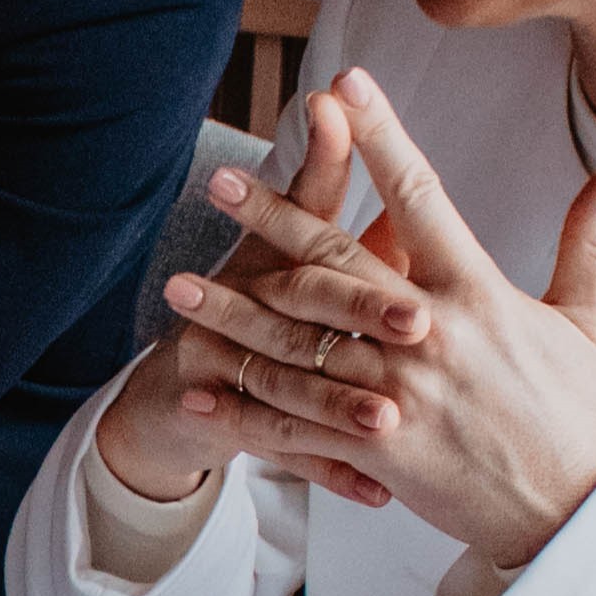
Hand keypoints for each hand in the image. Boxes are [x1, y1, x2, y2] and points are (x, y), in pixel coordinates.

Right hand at [101, 79, 415, 511]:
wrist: (177, 396)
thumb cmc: (255, 306)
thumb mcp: (284, 244)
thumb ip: (325, 181)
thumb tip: (340, 103)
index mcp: (274, 252)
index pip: (313, 209)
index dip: (341, 180)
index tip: (396, 195)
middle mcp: (242, 299)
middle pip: (304, 299)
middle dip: (359, 311)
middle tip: (418, 322)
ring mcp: (221, 359)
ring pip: (290, 380)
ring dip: (341, 403)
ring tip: (391, 421)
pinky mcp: (219, 418)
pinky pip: (285, 448)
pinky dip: (332, 472)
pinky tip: (378, 492)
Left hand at [222, 69, 595, 565]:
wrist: (569, 513)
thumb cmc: (577, 414)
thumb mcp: (586, 321)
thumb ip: (589, 240)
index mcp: (479, 294)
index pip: (419, 198)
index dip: (379, 137)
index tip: (344, 89)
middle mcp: (431, 336)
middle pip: (335, 264)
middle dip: (273, 219)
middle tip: (222, 181)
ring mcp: (398, 394)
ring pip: (297, 344)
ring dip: (232, 315)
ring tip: (178, 289)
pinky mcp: (376, 448)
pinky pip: (296, 424)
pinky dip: (243, 407)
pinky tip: (196, 386)